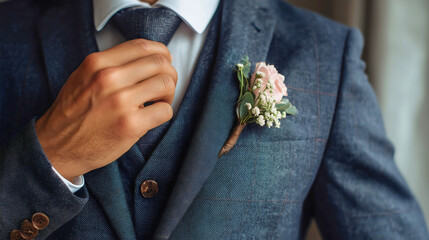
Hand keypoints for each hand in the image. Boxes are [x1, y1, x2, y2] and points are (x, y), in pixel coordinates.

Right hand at [35, 39, 176, 180]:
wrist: (56, 146)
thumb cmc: (73, 113)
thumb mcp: (83, 77)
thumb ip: (111, 64)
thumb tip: (146, 59)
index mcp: (97, 63)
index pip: (142, 46)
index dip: (160, 53)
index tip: (163, 63)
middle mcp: (109, 78)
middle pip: (159, 63)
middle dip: (169, 74)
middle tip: (163, 87)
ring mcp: (120, 102)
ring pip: (166, 84)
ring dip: (169, 94)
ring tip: (158, 102)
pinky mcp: (130, 125)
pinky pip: (165, 111)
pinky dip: (164, 113)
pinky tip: (152, 117)